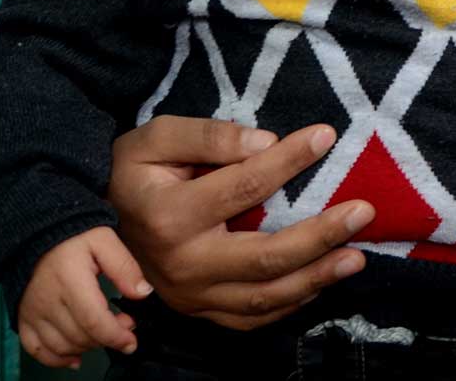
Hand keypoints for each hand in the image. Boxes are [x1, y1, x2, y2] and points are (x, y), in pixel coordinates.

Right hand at [17, 226, 150, 369]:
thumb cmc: (72, 236)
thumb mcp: (104, 240)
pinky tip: (75, 356)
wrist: (34, 232)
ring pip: (63, 346)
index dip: (116, 336)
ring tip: (102, 333)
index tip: (132, 340)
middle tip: (123, 324)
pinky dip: (57, 359)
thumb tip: (143, 293)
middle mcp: (48, 301)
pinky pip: (37, 350)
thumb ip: (124, 266)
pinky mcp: (24, 318)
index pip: (94, 321)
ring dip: (87, 347)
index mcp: (70, 281)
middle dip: (107, 338)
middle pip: (81, 337)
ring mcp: (33, 312)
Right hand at [108, 115, 371, 330]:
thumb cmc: (134, 173)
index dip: (288, 160)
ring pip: (264, 297)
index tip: (325, 137)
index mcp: (170, 216)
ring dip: (316, 279)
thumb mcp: (156, 140)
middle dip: (320, 235)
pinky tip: (320, 283)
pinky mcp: (199, 311)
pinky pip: (251, 318)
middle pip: (264, 255)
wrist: (92, 227)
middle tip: (363, 213)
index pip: (244, 186)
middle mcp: (182, 264)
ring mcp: (191, 295)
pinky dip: (290, 304)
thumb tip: (265, 142)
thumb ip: (208, 137)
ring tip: (355, 257)